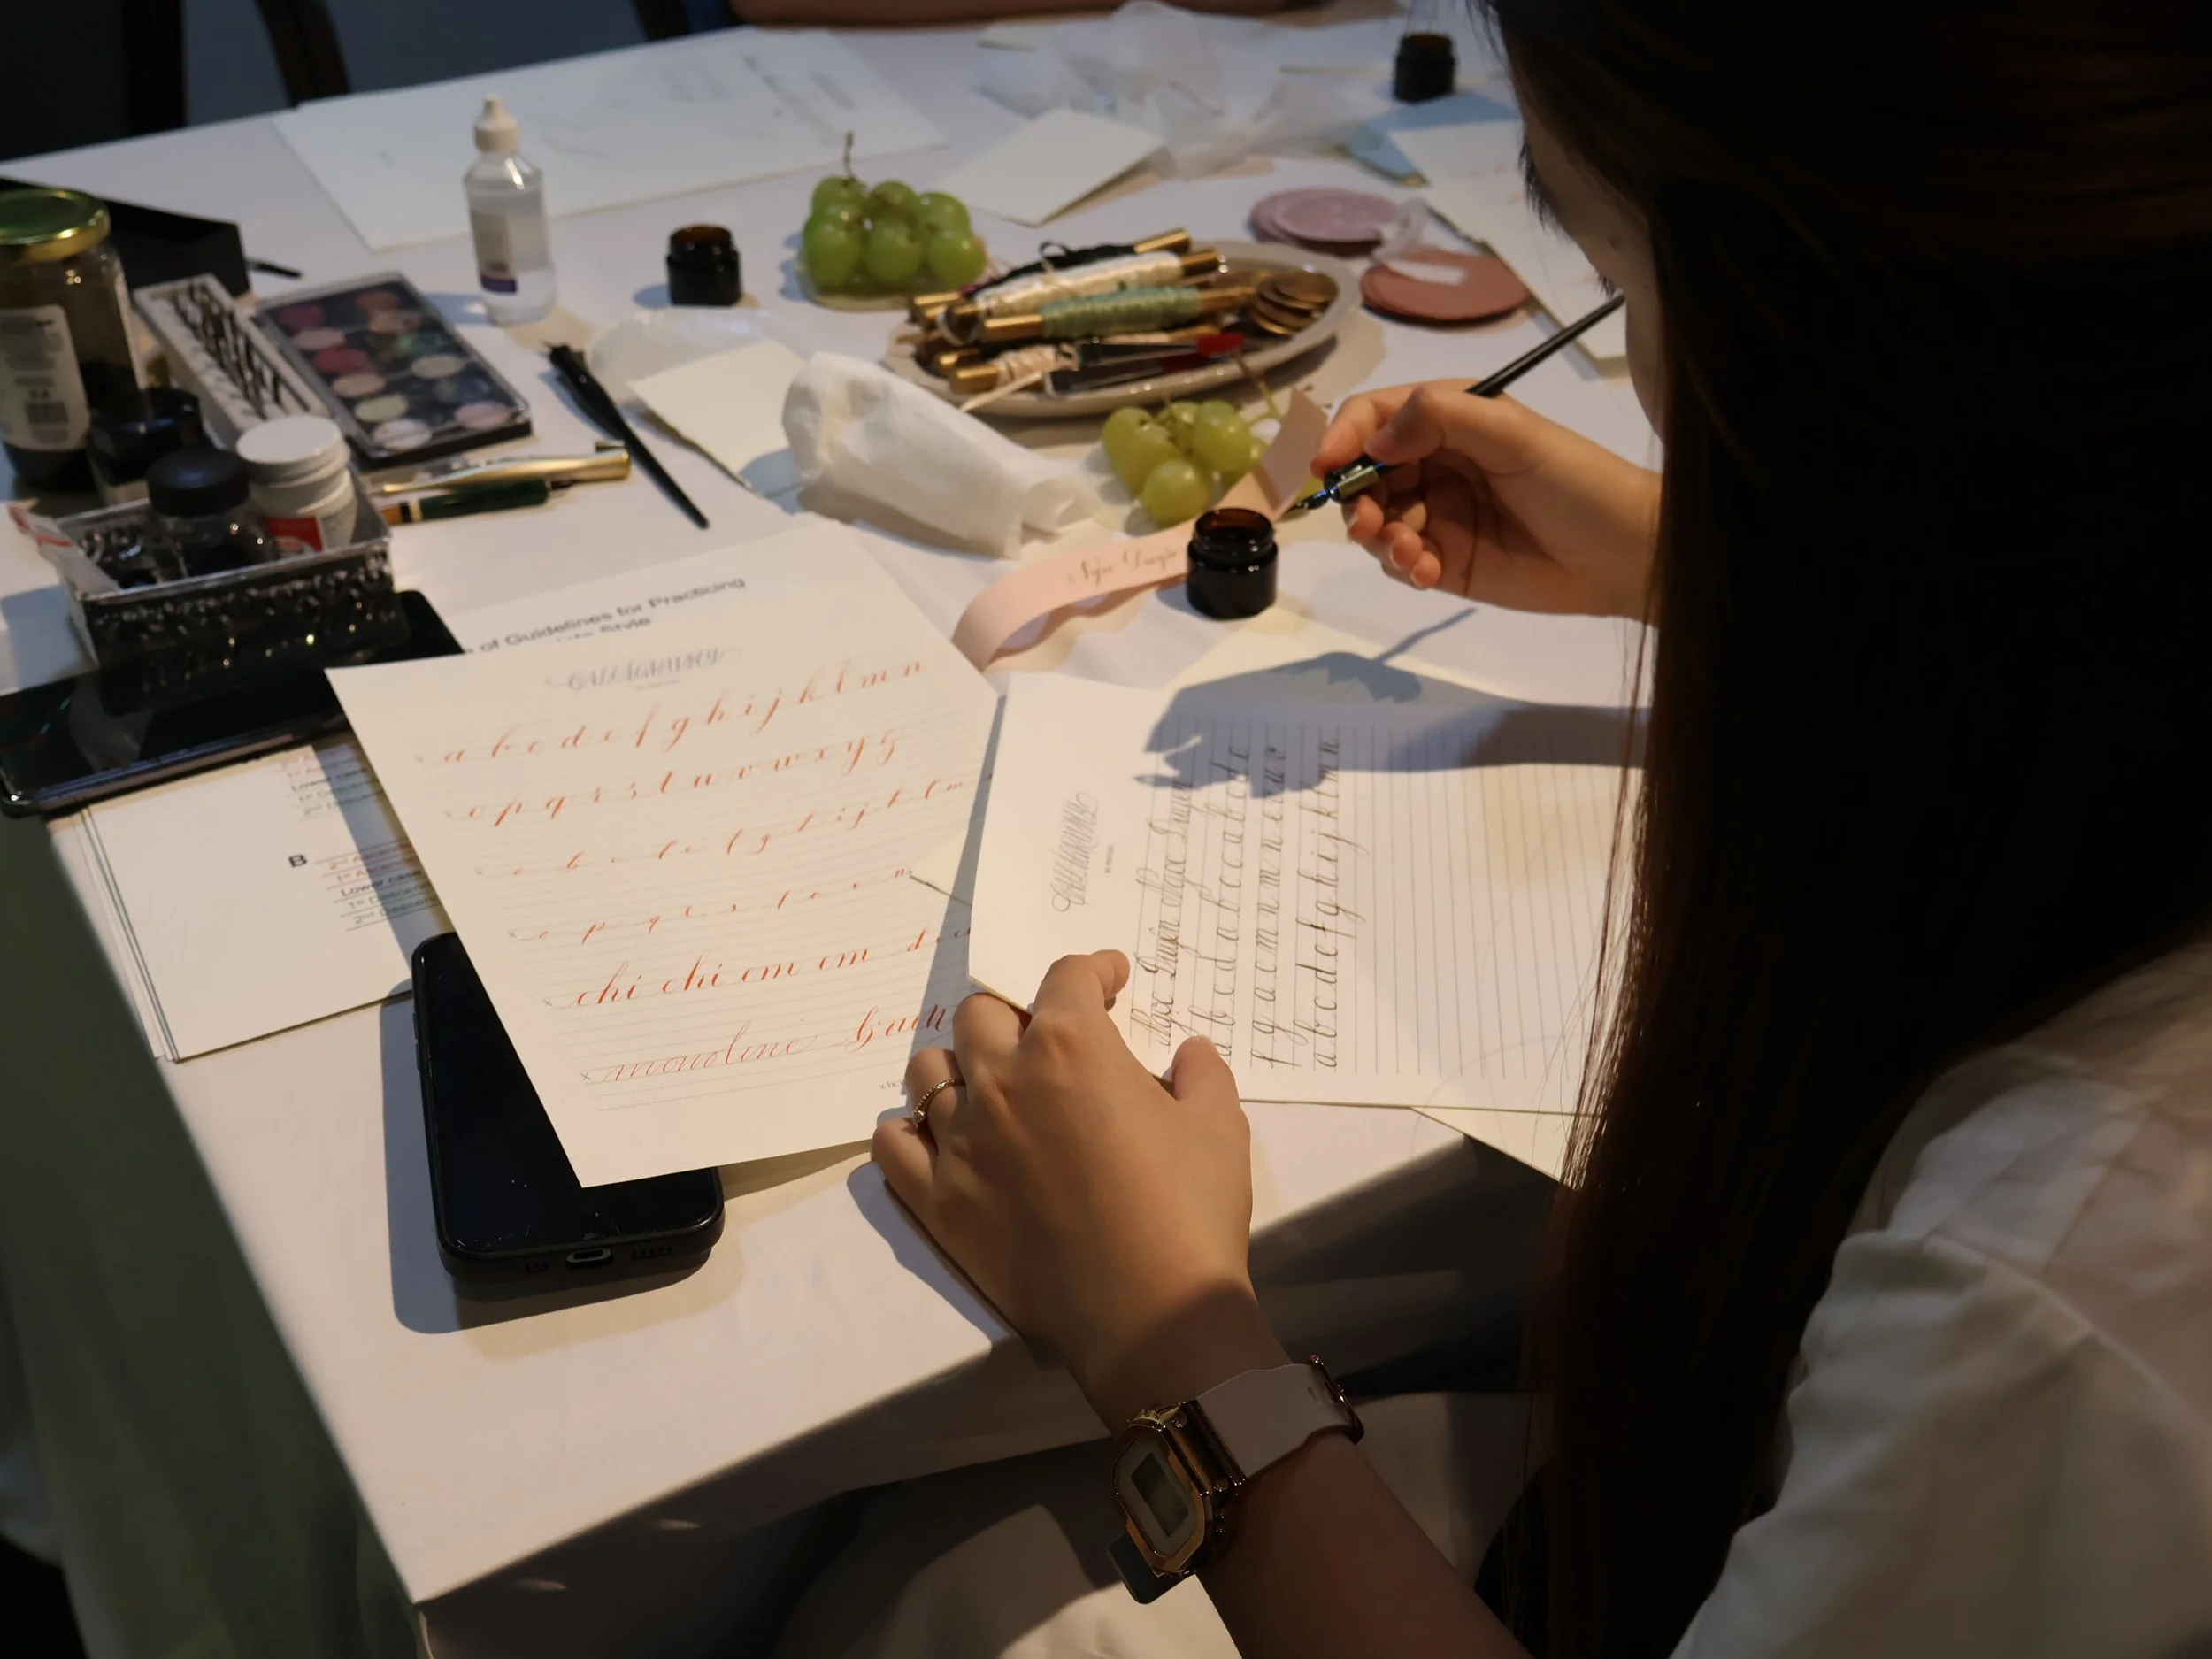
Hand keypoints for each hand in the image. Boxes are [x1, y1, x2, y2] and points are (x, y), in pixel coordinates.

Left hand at [872, 952, 1285, 1424]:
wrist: (1151, 1313)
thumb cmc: (1190, 1210)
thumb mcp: (1218, 1126)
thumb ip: (1199, 1073)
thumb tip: (1188, 1051)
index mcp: (1072, 1046)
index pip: (1066, 977)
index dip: (1091, 971)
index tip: (1108, 981)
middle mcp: (1003, 1079)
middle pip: (982, 1014)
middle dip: (1017, 1014)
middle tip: (1046, 1041)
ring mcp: (960, 1140)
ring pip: (927, 1071)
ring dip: (958, 1067)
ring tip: (987, 1087)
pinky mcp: (936, 1200)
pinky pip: (892, 1146)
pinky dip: (909, 1132)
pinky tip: (936, 1138)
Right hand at [1311, 381, 1660, 617]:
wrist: (1625, 554)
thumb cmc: (1575, 481)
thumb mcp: (1513, 434)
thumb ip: (1440, 418)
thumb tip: (1373, 440)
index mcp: (1450, 420)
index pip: (1374, 417)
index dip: (1343, 436)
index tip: (1326, 467)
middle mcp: (1435, 463)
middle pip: (1363, 474)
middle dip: (1358, 498)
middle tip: (1374, 524)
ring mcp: (1438, 514)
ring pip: (1375, 522)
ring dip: (1380, 538)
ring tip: (1413, 553)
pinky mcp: (1445, 562)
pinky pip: (1399, 563)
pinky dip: (1402, 567)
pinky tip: (1428, 573)